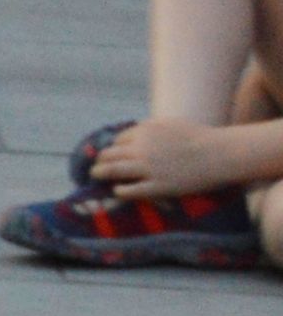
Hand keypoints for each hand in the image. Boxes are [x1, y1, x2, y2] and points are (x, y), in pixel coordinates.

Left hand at [84, 115, 282, 209]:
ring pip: (112, 171)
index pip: (118, 141)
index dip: (114, 148)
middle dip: (100, 161)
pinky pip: (129, 190)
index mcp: (145, 131)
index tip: (111, 155)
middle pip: (109, 155)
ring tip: (96, 176)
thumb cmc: (199, 138)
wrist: (221, 154)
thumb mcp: (170, 124)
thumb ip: (149, 128)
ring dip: (100, 174)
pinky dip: (119, 190)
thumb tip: (129, 134)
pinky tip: (117, 191)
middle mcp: (142, 149)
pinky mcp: (158, 186)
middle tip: (95, 167)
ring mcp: (149, 168)